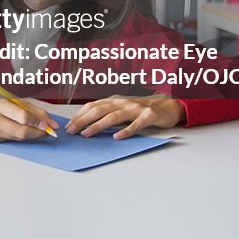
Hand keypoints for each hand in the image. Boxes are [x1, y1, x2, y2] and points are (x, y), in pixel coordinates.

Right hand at [0, 87, 57, 141]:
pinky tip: (20, 128)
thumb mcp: (14, 98)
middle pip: (21, 131)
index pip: (22, 117)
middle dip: (38, 133)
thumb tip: (51, 124)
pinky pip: (12, 139)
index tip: (48, 125)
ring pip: (18, 137)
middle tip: (47, 131)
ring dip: (31, 134)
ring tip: (37, 128)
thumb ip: (34, 110)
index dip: (38, 122)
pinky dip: (20, 135)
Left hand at [66, 97, 184, 139]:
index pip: (93, 106)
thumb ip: (110, 114)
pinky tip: (117, 137)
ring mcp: (136, 109)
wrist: (169, 106)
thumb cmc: (144, 110)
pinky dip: (126, 131)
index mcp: (116, 101)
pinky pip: (136, 124)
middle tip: (71, 131)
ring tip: (86, 134)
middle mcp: (123, 103)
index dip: (79, 114)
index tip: (69, 125)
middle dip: (82, 120)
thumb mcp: (124, 110)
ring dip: (98, 125)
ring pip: (113, 116)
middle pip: (99, 110)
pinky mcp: (149, 116)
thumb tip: (89, 124)